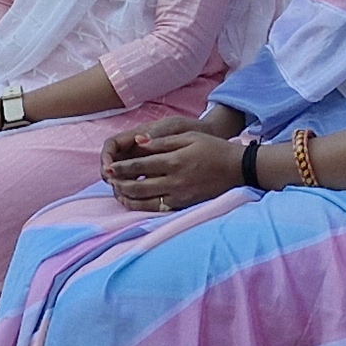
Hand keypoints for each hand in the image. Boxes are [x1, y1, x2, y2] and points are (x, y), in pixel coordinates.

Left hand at [104, 125, 246, 211]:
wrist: (236, 169)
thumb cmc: (212, 148)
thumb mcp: (188, 137)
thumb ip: (162, 142)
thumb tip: (138, 143)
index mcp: (174, 161)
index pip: (140, 166)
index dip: (121, 168)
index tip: (108, 168)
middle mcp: (174, 181)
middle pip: (139, 186)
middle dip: (120, 184)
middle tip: (109, 181)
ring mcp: (179, 195)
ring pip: (146, 202)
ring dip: (128, 198)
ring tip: (117, 192)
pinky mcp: (184, 204)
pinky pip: (158, 209)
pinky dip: (143, 207)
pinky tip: (134, 203)